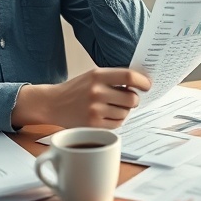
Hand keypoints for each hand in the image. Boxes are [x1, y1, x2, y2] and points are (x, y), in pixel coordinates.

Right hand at [13, 68, 151, 128]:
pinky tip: (105, 115)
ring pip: (126, 113)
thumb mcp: (93, 76)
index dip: (142, 81)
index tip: (147, 85)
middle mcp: (96, 92)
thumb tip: (141, 83)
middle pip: (131, 98)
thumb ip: (114, 78)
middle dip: (133, 100)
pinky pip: (117, 124)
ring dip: (123, 111)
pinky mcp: (93, 125)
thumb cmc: (76, 89)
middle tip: (126, 98)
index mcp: (98, 75)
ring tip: (110, 107)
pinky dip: (116, 121)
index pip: (129, 77)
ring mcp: (94, 110)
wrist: (52, 103)